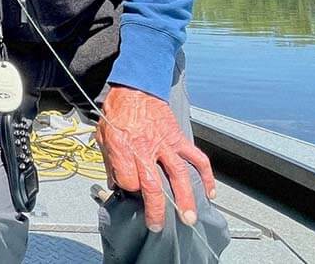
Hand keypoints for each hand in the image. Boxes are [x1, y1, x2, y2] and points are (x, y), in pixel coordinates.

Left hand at [95, 85, 216, 231]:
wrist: (135, 88)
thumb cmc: (118, 112)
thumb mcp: (103, 135)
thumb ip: (109, 162)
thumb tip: (115, 185)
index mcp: (123, 147)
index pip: (128, 180)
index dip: (128, 189)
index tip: (128, 192)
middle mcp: (145, 148)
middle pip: (153, 185)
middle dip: (157, 209)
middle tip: (158, 226)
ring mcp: (165, 144)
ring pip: (178, 175)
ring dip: (185, 198)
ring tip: (189, 217)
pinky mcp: (178, 138)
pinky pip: (196, 158)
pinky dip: (206, 175)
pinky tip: (210, 191)